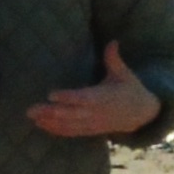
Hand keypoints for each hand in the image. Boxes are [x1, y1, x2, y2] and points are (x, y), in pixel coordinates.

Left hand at [28, 43, 160, 140]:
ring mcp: (92, 124)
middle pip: (71, 114)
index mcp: (104, 97)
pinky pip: (71, 132)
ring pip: (68, 125)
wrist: (142, 114)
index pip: (83, 98)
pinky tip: (41, 125)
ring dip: (50, 122)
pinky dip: (56, 130)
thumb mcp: (124, 73)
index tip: (51, 94)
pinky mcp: (90, 130)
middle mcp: (96, 113)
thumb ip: (114, 58)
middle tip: (31, 109)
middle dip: (51, 112)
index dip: (67, 98)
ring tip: (32, 117)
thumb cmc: (130, 89)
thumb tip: (113, 41)